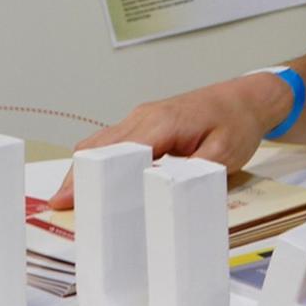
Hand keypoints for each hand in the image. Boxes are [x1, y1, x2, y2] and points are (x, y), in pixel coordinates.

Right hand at [45, 72, 294, 208]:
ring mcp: (142, 117)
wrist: (247, 97)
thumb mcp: (223, 154)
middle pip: (98, 148)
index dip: (89, 177)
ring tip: (70, 202)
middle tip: (58, 208)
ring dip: (84, 169)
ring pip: (101, 143)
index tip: (67, 199)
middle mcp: (144, 116)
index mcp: (161, 123)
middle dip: (76, 177)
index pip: (115, 153)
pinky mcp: (145, 123)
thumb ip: (192, 173)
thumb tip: (162, 192)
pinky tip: (93, 184)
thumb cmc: (238, 123)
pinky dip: (98, 161)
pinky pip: (113, 141)